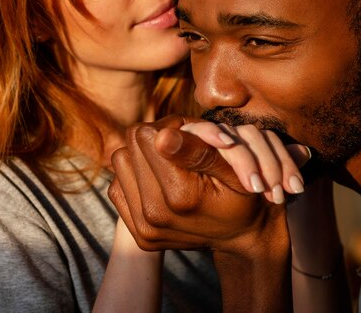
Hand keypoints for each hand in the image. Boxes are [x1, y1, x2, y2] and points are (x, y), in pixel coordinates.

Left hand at [108, 114, 291, 312]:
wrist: (241, 234)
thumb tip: (161, 136)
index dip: (169, 127)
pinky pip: (117, 187)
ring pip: (120, 162)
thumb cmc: (243, 192)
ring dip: (142, 157)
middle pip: (130, 145)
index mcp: (180, 196)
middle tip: (181, 147)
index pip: (145, 136)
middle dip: (154, 139)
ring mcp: (144, 229)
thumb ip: (198, 150)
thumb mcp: (233, 169)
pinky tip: (161, 184)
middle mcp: (155, 215)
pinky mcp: (138, 235)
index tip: (190, 135)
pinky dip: (137, 179)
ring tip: (170, 164)